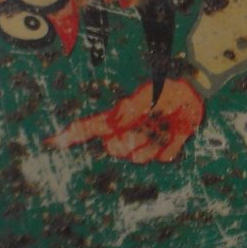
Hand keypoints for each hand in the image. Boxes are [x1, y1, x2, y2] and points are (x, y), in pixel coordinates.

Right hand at [46, 79, 203, 162]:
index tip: (52, 142)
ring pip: (139, 157)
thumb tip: (114, 119)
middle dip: (129, 139)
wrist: (194, 93)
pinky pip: (163, 157)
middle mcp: (128, 131)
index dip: (71, 135)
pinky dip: (171, 145)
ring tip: (163, 124)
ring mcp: (145, 142)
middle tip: (146, 123)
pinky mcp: (163, 151)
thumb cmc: (169, 89)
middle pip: (114, 149)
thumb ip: (130, 108)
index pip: (89, 127)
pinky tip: (175, 131)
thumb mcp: (149, 95)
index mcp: (118, 117)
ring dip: (153, 141)